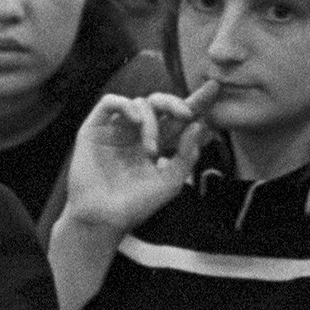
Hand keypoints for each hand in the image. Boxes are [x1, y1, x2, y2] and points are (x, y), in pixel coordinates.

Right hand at [62, 80, 216, 236]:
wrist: (102, 219)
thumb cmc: (134, 205)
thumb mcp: (171, 182)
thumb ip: (187, 155)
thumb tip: (198, 125)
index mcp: (155, 144)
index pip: (177, 118)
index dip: (195, 102)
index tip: (215, 89)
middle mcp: (135, 134)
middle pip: (160, 103)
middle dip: (176, 103)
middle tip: (186, 113)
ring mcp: (114, 131)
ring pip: (139, 103)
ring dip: (151, 121)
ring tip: (151, 149)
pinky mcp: (94, 130)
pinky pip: (110, 102)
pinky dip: (126, 105)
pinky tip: (135, 120)